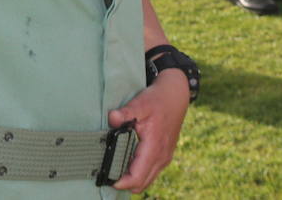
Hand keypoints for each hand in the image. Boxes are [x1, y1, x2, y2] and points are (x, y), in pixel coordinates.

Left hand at [108, 69, 189, 191]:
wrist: (176, 96)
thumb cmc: (157, 100)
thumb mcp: (141, 103)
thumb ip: (126, 112)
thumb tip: (112, 118)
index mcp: (154, 148)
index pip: (136, 177)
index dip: (120, 182)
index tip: (105, 176)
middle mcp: (161, 157)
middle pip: (140, 184)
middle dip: (123, 182)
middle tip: (107, 170)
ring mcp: (164, 158)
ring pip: (145, 181)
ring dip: (131, 178)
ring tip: (115, 165)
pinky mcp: (164, 157)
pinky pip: (149, 173)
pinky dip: (138, 173)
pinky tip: (127, 159)